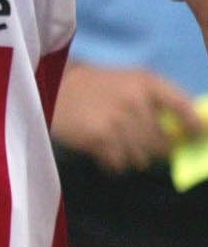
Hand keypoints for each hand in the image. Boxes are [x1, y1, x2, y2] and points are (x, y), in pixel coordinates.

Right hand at [52, 62, 200, 173]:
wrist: (53, 87)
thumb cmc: (96, 88)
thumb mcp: (129, 82)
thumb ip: (157, 102)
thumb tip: (184, 134)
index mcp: (147, 83)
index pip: (183, 107)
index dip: (195, 126)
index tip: (197, 137)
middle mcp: (136, 100)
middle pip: (163, 143)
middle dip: (154, 150)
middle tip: (141, 146)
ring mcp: (118, 120)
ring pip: (142, 157)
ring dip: (132, 157)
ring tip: (116, 145)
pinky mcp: (100, 137)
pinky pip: (120, 163)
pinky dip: (113, 163)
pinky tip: (103, 151)